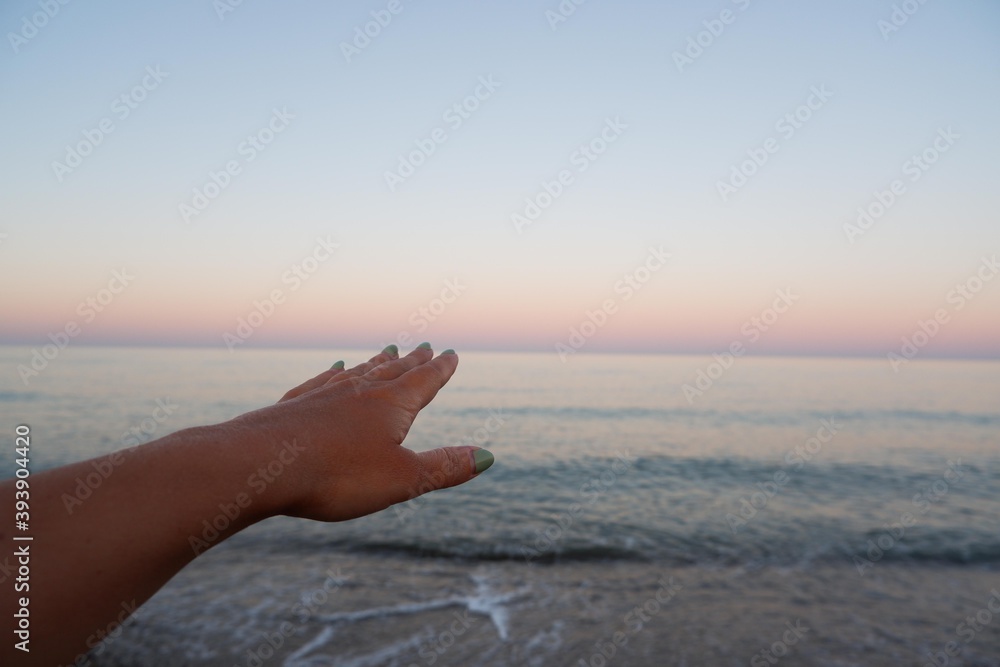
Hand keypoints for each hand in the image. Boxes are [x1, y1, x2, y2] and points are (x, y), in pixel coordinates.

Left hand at [226, 344, 492, 522]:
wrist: (258, 464)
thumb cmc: (335, 474)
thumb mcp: (402, 479)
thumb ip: (444, 468)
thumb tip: (487, 457)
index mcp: (391, 406)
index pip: (424, 382)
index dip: (440, 370)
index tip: (451, 353)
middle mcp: (359, 392)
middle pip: (392, 371)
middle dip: (412, 361)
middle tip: (424, 346)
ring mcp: (323, 395)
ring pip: (357, 372)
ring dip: (375, 363)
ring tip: (386, 352)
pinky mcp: (293, 406)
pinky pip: (321, 382)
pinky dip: (333, 373)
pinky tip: (332, 370)